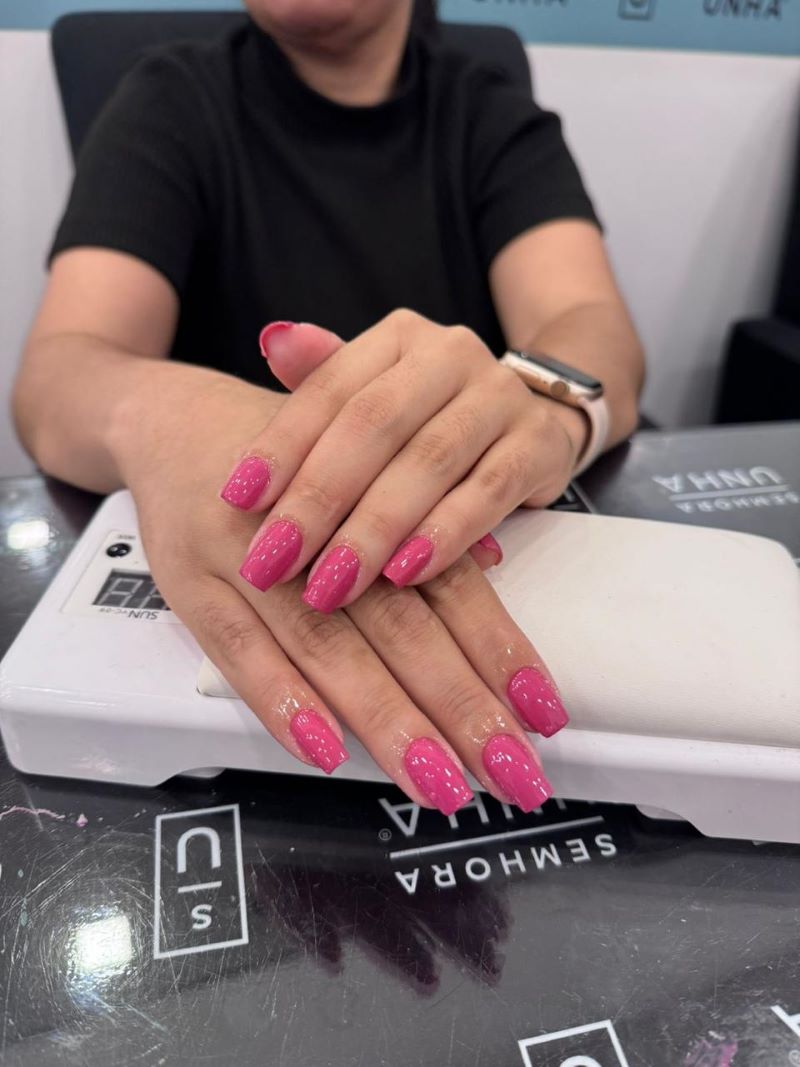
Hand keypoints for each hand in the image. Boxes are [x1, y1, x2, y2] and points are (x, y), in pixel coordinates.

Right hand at [117, 372, 567, 815]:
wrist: (176, 420)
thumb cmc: (291, 464)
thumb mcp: (358, 469)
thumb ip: (421, 518)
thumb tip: (496, 560)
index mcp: (373, 501)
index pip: (448, 584)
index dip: (498, 649)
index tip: (542, 711)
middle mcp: (317, 534)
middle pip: (399, 625)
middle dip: (459, 705)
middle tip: (511, 772)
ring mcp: (249, 562)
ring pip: (327, 647)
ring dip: (386, 720)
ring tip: (438, 783)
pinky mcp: (192, 589)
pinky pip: (237, 654)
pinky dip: (282, 703)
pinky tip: (327, 751)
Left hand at [220, 311, 587, 610]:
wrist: (533, 420)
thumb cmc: (428, 420)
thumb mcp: (373, 397)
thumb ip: (321, 381)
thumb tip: (273, 339)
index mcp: (397, 337)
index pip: (330, 388)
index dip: (282, 445)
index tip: (236, 501)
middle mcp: (450, 353)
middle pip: (374, 426)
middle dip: (318, 500)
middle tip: (272, 562)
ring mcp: (500, 395)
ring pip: (429, 463)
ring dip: (374, 529)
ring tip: (331, 583)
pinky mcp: (539, 443)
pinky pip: (490, 492)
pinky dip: (445, 535)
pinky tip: (405, 575)